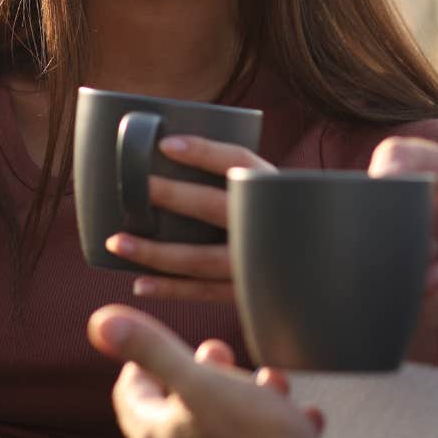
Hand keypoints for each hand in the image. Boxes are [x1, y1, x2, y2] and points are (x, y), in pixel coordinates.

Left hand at [89, 304, 327, 437]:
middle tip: (223, 356)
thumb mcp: (202, 382)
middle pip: (176, 418)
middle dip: (203, 379)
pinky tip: (304, 427)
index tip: (161, 345)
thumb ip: (153, 349)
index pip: (131, 395)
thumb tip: (100, 321)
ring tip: (274, 389)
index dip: (142, 362)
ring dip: (245, 408)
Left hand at [106, 134, 274, 301]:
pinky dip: (171, 289)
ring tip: (117, 243)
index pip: (238, 161)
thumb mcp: (272, 196)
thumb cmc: (284, 225)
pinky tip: (140, 284)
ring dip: (156, 252)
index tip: (166, 144)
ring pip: (200, 258)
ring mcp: (259, 263)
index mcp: (274, 190)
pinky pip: (204, 292)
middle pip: (214, 206)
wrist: (321, 272)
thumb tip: (171, 159)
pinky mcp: (250, 293)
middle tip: (136, 188)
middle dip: (172, 196)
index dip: (203, 151)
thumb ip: (236, 183)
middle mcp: (268, 226)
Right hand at [371, 138, 437, 364]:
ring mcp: (395, 310)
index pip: (338, 233)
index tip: (401, 217)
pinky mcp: (419, 343)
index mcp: (374, 231)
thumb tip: (373, 175)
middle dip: (393, 260)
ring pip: (376, 307)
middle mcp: (377, 273)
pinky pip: (409, 334)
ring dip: (419, 284)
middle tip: (432, 246)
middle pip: (350, 274)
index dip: (362, 227)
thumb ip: (406, 156)